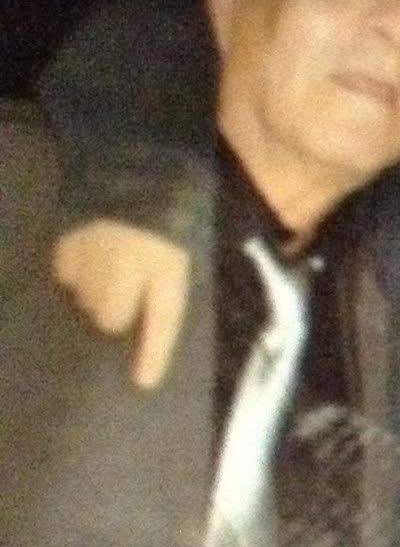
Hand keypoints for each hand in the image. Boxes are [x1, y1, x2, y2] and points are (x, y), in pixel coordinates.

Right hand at [50, 219, 191, 389]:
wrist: (137, 164)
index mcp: (168, 265)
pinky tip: (89, 254)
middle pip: (112, 319)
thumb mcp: (185, 246)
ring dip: (96, 293)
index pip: (162, 320)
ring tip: (109, 266)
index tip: (143, 382)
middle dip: (118, 315)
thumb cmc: (173, 208)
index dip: (154, 353)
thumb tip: (153, 318)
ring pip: (86, 300)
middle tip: (127, 293)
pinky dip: (76, 271)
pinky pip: (66, 276)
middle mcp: (128, 267)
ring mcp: (93, 255)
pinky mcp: (66, 243)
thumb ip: (170, 281)